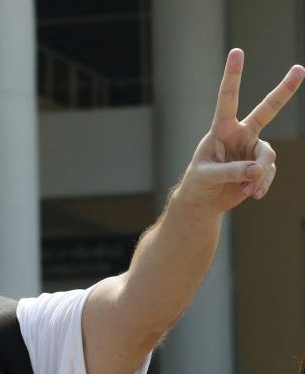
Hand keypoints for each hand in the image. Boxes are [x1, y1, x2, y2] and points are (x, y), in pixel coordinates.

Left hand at [179, 48, 304, 212]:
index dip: (233, 76)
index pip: (227, 99)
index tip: (237, 52)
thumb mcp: (208, 177)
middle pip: (267, 110)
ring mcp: (252, 149)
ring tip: (247, 189)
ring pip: (267, 155)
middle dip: (284, 91)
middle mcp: (240, 134)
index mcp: (221, 129)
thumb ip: (232, 171)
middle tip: (300, 69)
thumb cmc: (199, 183)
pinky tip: (251, 194)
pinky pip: (268, 172)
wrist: (204, 200)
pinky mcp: (260, 165)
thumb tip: (258, 169)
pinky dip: (261, 185)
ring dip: (259, 175)